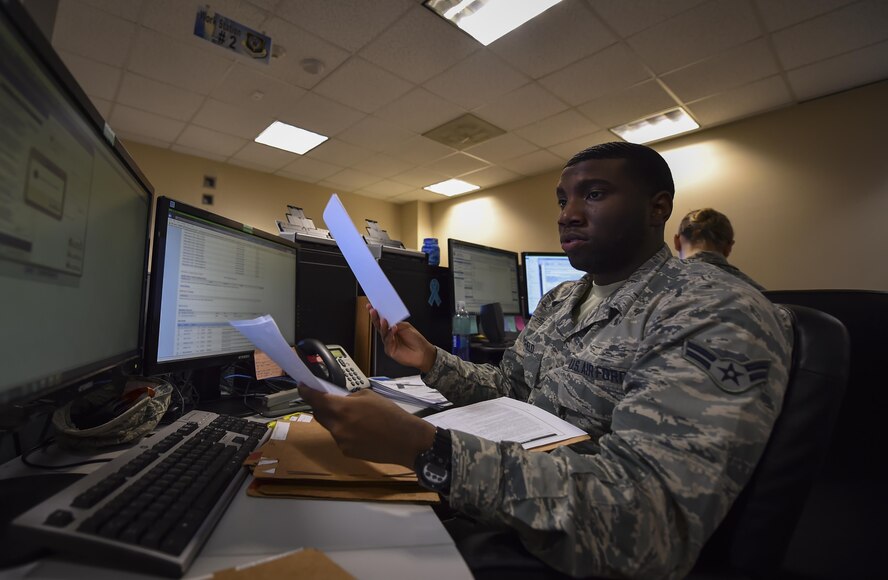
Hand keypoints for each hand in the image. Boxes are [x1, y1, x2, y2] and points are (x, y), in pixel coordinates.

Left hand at [297, 385, 435, 467]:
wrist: (404, 440)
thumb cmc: (390, 414)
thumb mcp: (369, 396)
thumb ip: (351, 397)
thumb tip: (342, 400)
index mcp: (342, 408)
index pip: (315, 399)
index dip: (306, 392)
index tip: (302, 387)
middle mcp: (337, 426)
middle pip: (319, 414)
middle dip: (323, 407)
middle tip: (333, 402)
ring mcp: (341, 441)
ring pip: (330, 427)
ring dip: (336, 421)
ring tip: (357, 420)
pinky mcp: (347, 452)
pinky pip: (340, 438)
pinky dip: (346, 433)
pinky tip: (362, 432)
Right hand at [367, 303, 436, 372]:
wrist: (422, 352)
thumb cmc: (416, 340)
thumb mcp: (406, 327)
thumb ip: (396, 322)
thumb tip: (387, 317)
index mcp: (393, 327)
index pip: (382, 319)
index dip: (377, 313)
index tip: (371, 306)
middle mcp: (389, 334)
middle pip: (379, 326)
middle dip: (375, 317)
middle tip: (373, 311)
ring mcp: (389, 342)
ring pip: (382, 333)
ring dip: (383, 326)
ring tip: (383, 320)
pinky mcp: (389, 350)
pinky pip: (387, 341)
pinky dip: (390, 335)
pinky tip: (393, 330)